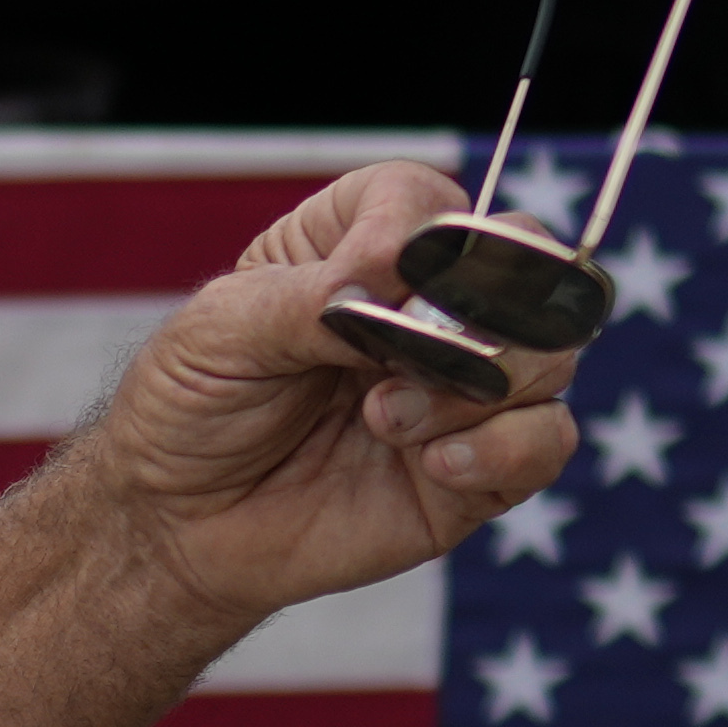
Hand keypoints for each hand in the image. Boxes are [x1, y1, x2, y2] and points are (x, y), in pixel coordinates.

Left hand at [81, 157, 575, 640]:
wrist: (177, 525)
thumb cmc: (191, 410)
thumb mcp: (219, 334)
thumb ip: (311, 298)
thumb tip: (396, 270)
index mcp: (359, 247)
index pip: (429, 201)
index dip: (417, 234)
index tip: (362, 282)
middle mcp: (428, 310)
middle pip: (525, 265)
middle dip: (479, 307)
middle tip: (406, 352)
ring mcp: (462, 389)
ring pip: (550, 352)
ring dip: (476, 383)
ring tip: (383, 419)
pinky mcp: (478, 470)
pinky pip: (546, 442)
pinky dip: (504, 448)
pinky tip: (432, 463)